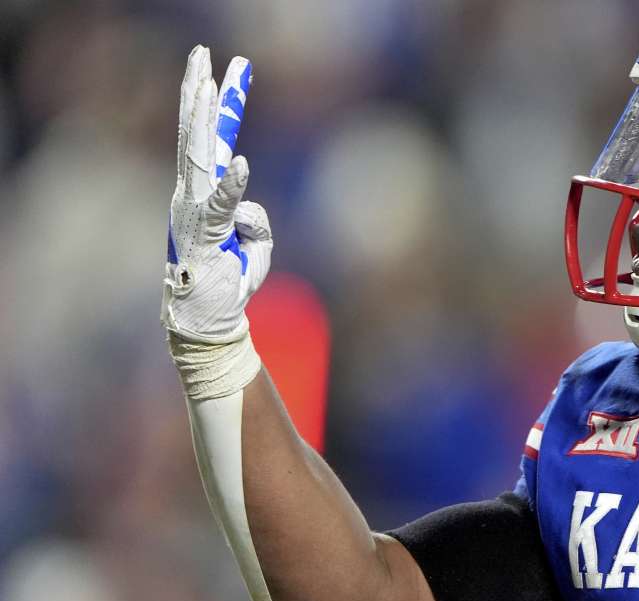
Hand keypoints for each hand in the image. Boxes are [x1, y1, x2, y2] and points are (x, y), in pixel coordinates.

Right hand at [162, 45, 271, 344]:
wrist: (210, 320)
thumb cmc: (231, 280)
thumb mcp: (255, 243)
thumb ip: (256, 218)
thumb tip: (251, 206)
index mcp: (204, 193)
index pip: (215, 138)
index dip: (224, 102)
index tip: (232, 67)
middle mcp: (192, 195)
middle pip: (199, 134)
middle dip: (202, 92)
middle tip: (203, 53)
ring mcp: (193, 212)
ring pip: (199, 156)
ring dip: (204, 118)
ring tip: (208, 83)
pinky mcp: (204, 235)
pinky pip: (221, 205)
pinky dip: (232, 186)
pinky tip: (242, 163)